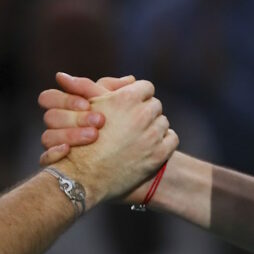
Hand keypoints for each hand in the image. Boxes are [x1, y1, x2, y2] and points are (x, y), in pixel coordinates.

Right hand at [36, 73, 133, 163]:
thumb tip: (131, 80)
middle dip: (74, 117)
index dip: (66, 99)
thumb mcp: (115, 110)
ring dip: (70, 134)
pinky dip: (54, 153)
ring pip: (47, 137)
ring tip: (94, 135)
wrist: (120, 168)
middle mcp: (56, 127)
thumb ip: (118, 94)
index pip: (50, 97)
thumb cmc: (116, 132)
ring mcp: (54, 146)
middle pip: (50, 116)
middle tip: (100, 121)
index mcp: (65, 109)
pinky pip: (45, 159)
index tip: (88, 104)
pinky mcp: (56, 165)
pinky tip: (68, 151)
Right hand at [48, 77, 176, 205]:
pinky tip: (149, 146)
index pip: (146, 87)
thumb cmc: (81, 137)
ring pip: (163, 122)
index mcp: (126, 98)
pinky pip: (172, 139)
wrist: (83, 175)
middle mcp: (142, 114)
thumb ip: (108, 86)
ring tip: (137, 137)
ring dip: (153, 127)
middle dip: (145, 112)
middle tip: (131, 124)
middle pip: (155, 105)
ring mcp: (152, 135)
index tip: (130, 106)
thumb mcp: (89, 105)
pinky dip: (164, 141)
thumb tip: (130, 78)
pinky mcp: (158, 155)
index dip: (138, 96)